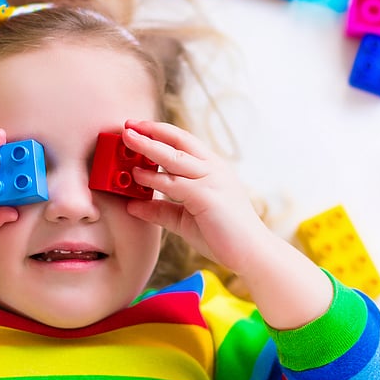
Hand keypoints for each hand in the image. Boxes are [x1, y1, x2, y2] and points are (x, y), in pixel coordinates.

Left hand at [122, 120, 273, 277]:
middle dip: (151, 130)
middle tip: (127, 125)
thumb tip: (132, 205)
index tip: (137, 127)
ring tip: (127, 139)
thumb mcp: (184, 219)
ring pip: (174, 157)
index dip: (159, 132)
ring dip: (148, 147)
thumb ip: (160, 210)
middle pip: (178, 140)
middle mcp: (213, 168)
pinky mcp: (207, 196)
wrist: (252, 253)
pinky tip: (137, 176)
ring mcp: (212, 180)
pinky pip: (175, 183)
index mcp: (211, 168)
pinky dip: (154, 178)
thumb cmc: (223, 235)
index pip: (183, 142)